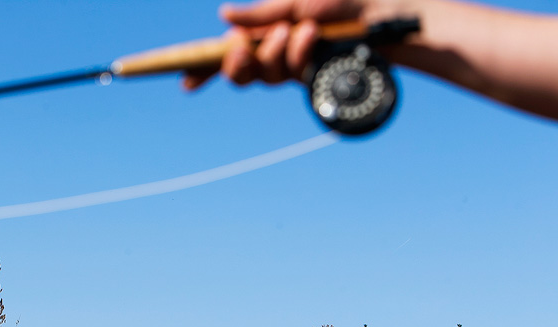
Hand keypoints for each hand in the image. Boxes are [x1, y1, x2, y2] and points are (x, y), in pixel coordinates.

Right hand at [184, 0, 368, 88]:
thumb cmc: (339, 0)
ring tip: (296, 28)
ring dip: (275, 51)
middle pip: (238, 74)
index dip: (203, 69)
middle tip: (241, 48)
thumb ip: (259, 14)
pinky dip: (298, 52)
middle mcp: (272, 53)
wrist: (378, 12)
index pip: (225, 53)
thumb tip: (224, 15)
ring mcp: (291, 67)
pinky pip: (291, 73)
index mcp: (261, 32)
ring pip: (264, 75)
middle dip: (235, 63)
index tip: (184, 82)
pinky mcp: (310, 76)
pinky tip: (310, 36)